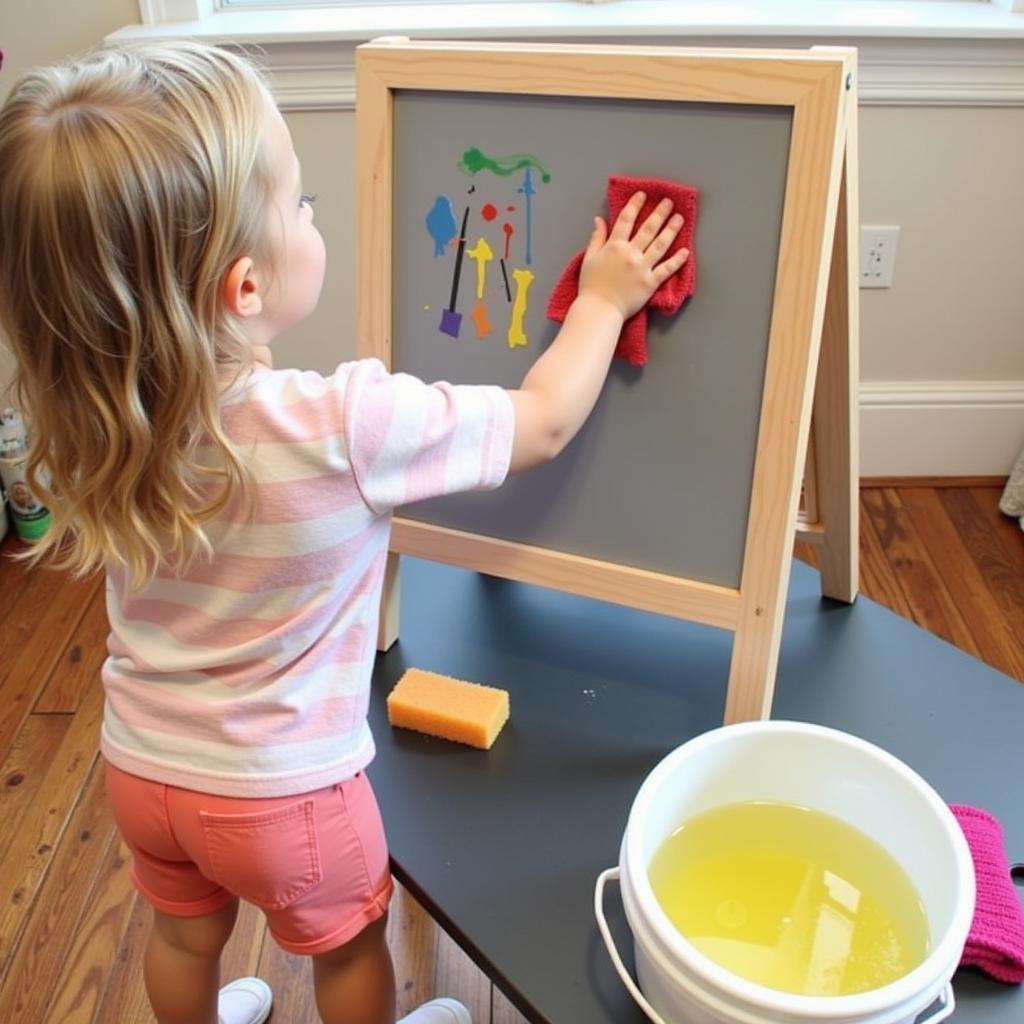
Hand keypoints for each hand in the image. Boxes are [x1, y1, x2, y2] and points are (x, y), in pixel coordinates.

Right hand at [576, 191, 688, 321]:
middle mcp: (631, 254)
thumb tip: (599, 220)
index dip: (634, 205)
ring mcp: (642, 268)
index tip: (642, 195)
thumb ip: (597, 238)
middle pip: (648, 229)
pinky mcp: (650, 283)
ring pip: (660, 245)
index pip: (626, 220)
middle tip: (668, 202)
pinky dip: (677, 260)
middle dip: (659, 213)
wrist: (599, 309)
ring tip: (679, 219)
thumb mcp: (589, 258)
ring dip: (671, 230)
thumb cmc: (591, 286)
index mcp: (614, 246)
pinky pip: (666, 269)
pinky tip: (685, 251)